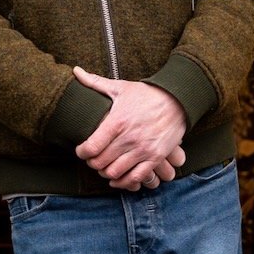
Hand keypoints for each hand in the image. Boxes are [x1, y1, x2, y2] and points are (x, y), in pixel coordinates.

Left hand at [73, 66, 187, 190]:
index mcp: (117, 121)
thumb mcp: (120, 87)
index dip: (81, 152)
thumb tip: (75, 71)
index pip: (91, 147)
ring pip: (116, 172)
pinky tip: (118, 178)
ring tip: (104, 167)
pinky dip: (124, 182)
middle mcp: (129, 138)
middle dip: (92, 163)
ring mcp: (143, 149)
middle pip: (101, 162)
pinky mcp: (155, 157)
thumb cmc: (146, 94)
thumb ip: (95, 82)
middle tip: (92, 159)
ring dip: (106, 173)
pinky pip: (137, 178)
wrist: (178, 100)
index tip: (81, 151)